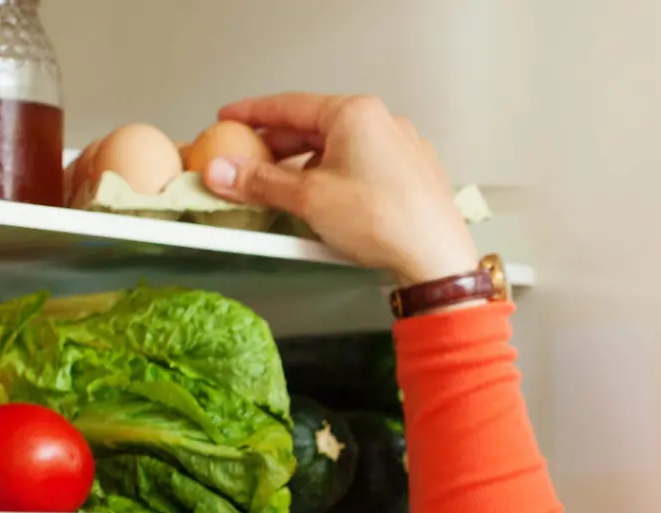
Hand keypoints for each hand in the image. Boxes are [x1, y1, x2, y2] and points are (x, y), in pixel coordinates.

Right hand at [206, 92, 479, 284]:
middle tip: (247, 162)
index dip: (253, 113)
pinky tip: (322, 205)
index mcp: (356, 114)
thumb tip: (224, 172)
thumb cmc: (384, 221)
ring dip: (307, 169)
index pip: (290, 105)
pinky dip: (336, 181)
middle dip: (278, 148)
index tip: (229, 119)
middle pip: (315, 129)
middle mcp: (384, 124)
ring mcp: (402, 150)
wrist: (436, 259)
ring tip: (281, 191)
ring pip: (340, 151)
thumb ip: (260, 182)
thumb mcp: (308, 199)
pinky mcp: (413, 177)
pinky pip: (363, 170)